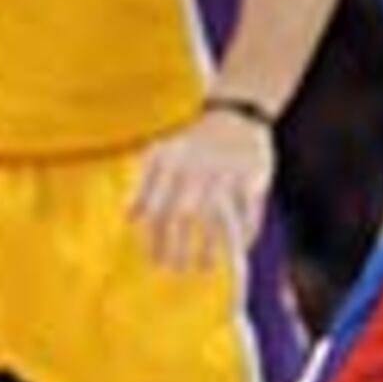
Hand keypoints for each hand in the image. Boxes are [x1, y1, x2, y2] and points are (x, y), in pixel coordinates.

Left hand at [131, 108, 272, 271]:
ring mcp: (226, 173)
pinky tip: (240, 249)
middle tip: (174, 269)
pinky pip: (249, 211)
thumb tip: (128, 216)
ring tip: (204, 268)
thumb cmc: (192, 139)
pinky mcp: (253, 176)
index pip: (158, 206)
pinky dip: (246, 232)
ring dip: (210, 246)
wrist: (236, 112)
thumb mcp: (161, 152)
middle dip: (178, 246)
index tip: (153, 258)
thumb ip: (145, 184)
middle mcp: (197, 169)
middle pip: (185, 215)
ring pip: (217, 216)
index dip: (154, 235)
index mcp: (171, 163)